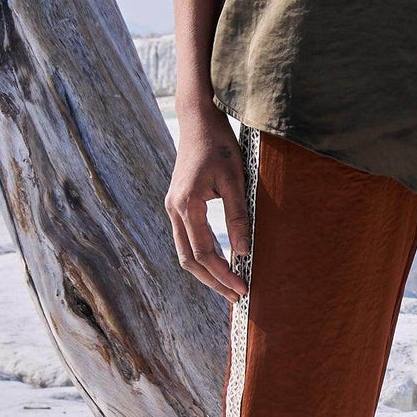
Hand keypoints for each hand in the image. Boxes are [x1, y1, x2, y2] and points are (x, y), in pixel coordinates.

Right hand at [165, 109, 252, 299]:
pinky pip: (186, 239)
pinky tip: (219, 262)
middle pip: (190, 260)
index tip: (242, 288)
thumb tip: (243, 252)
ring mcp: (173, 208)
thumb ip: (238, 216)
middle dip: (213, 281)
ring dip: (206, 272)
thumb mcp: (235, 179)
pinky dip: (201, 256)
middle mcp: (174, 210)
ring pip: (185, 252)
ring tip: (229, 285)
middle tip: (237, 296)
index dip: (223, 274)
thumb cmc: (219, 145)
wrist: (198, 120)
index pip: (204, 253)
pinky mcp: (178, 204)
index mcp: (186, 206)